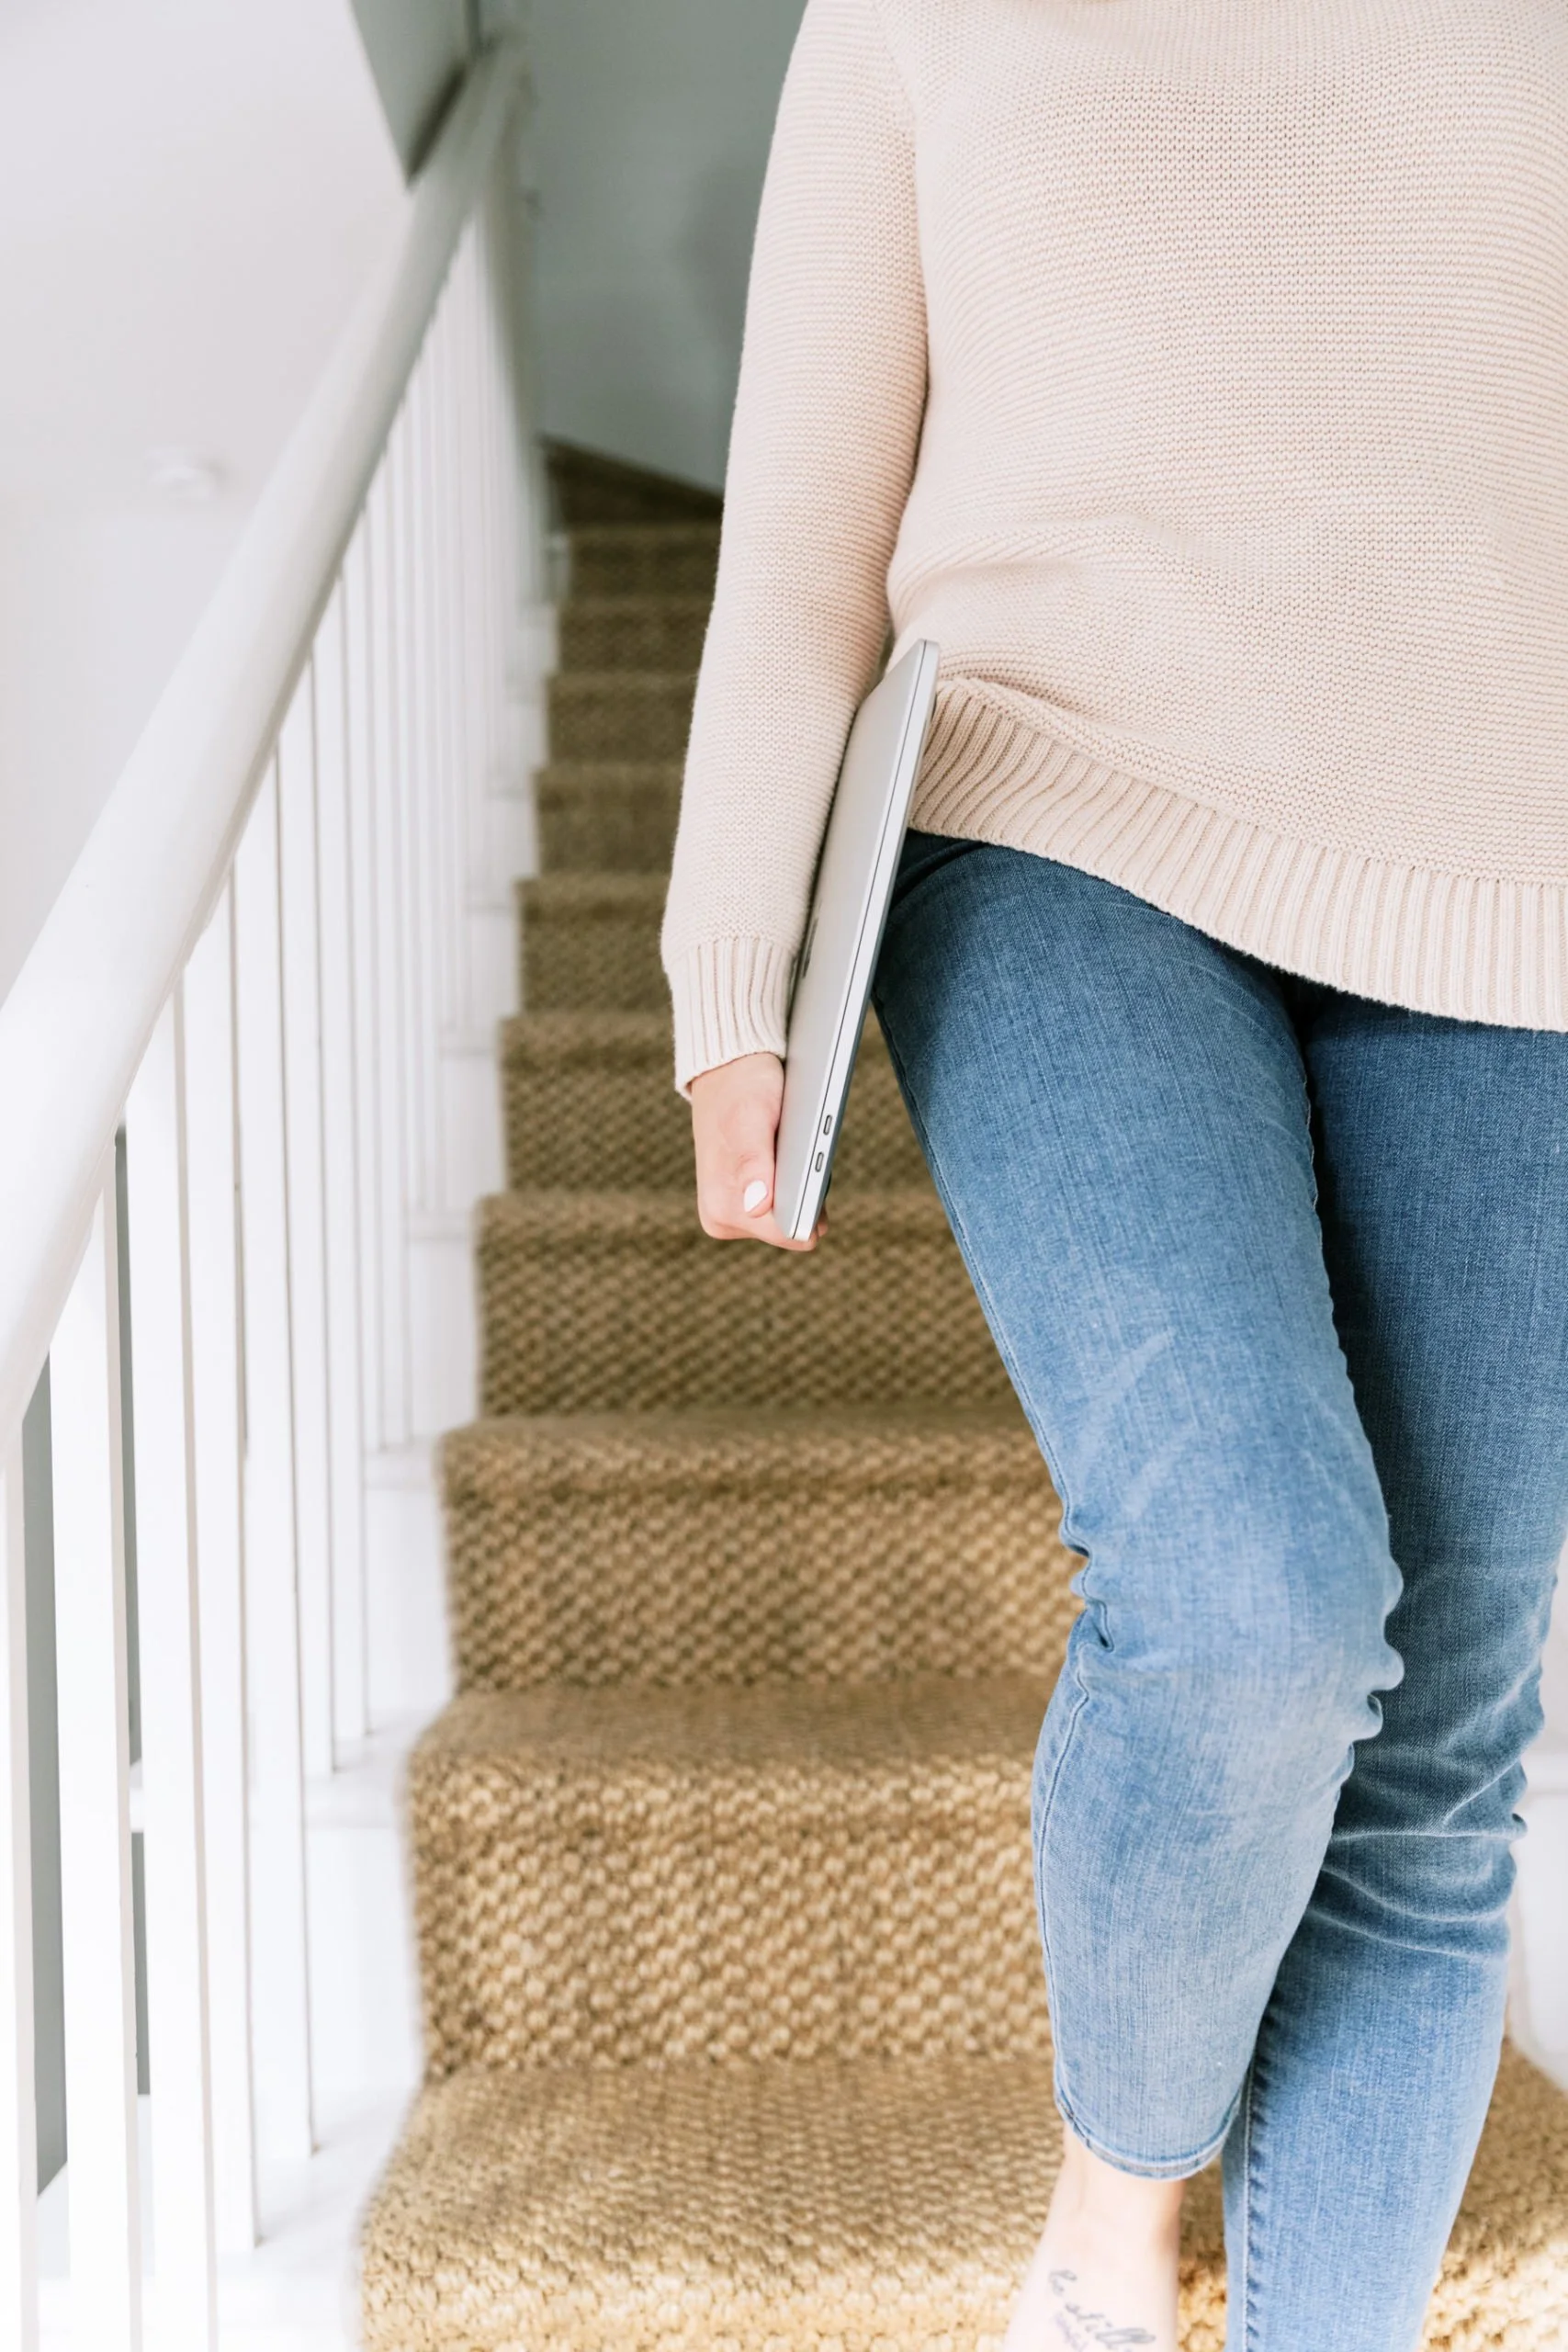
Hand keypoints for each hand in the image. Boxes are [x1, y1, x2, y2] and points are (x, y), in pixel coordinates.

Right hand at [689, 1052, 826, 1250]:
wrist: (726, 1073)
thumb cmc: (741, 1090)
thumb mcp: (752, 1119)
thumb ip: (754, 1164)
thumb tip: (757, 1206)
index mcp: (722, 1207)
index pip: (788, 1233)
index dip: (809, 1203)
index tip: (806, 1167)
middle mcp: (723, 1218)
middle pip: (793, 1228)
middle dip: (803, 1193)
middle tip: (793, 1151)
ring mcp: (733, 1214)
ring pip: (793, 1217)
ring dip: (800, 1186)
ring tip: (785, 1149)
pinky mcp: (745, 1204)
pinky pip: (787, 1205)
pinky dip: (794, 1183)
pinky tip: (784, 1155)